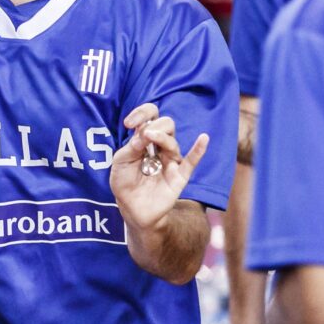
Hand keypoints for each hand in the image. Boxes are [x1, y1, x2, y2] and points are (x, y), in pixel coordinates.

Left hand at [109, 103, 207, 231]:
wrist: (132, 209)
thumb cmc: (125, 183)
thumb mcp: (120, 162)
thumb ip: (131, 147)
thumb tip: (144, 133)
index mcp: (145, 139)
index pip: (151, 115)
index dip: (142, 113)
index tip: (129, 123)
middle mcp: (160, 147)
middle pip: (166, 124)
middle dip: (155, 125)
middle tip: (143, 134)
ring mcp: (170, 160)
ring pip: (172, 142)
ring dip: (161, 137)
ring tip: (150, 136)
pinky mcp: (179, 176)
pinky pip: (191, 161)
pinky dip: (198, 150)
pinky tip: (203, 139)